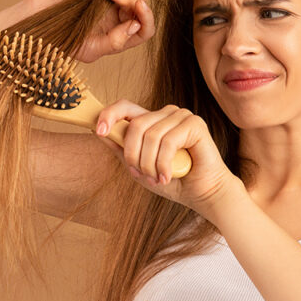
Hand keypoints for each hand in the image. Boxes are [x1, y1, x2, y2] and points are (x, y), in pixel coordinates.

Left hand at [94, 100, 243, 214]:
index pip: (125, 107)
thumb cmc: (172, 180)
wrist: (201, 193)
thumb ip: (121, 149)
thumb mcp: (138, 167)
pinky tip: (167, 176)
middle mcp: (166, 114)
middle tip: (141, 174)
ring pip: (150, 135)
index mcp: (152, 120)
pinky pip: (168, 141)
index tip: (99, 131)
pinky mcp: (195, 124)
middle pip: (135, 124)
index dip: (109, 115)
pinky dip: (163, 164)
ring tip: (157, 179)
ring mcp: (181, 116)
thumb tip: (99, 132)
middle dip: (133, 155)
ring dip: (149, 164)